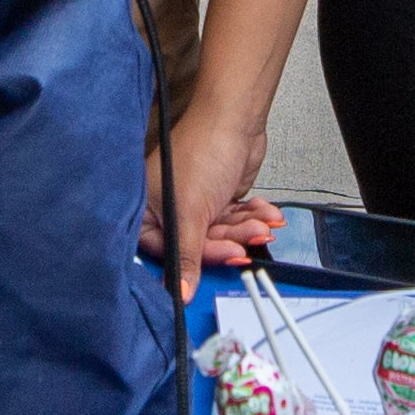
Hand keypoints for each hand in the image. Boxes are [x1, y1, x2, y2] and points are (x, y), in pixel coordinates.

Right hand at [159, 107, 269, 299]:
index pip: (166, 252)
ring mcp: (195, 205)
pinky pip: (235, 221)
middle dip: (227, 241)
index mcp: (148, 208)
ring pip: (221, 234)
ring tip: (261, 224)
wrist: (236, 120)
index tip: (217, 264)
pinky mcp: (218, 200)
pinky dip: (252, 218)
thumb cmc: (202, 149)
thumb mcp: (190, 212)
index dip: (193, 261)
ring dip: (245, 230)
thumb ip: (187, 256)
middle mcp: (169, 208)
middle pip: (198, 245)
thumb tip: (179, 294)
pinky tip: (265, 215)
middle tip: (244, 242)